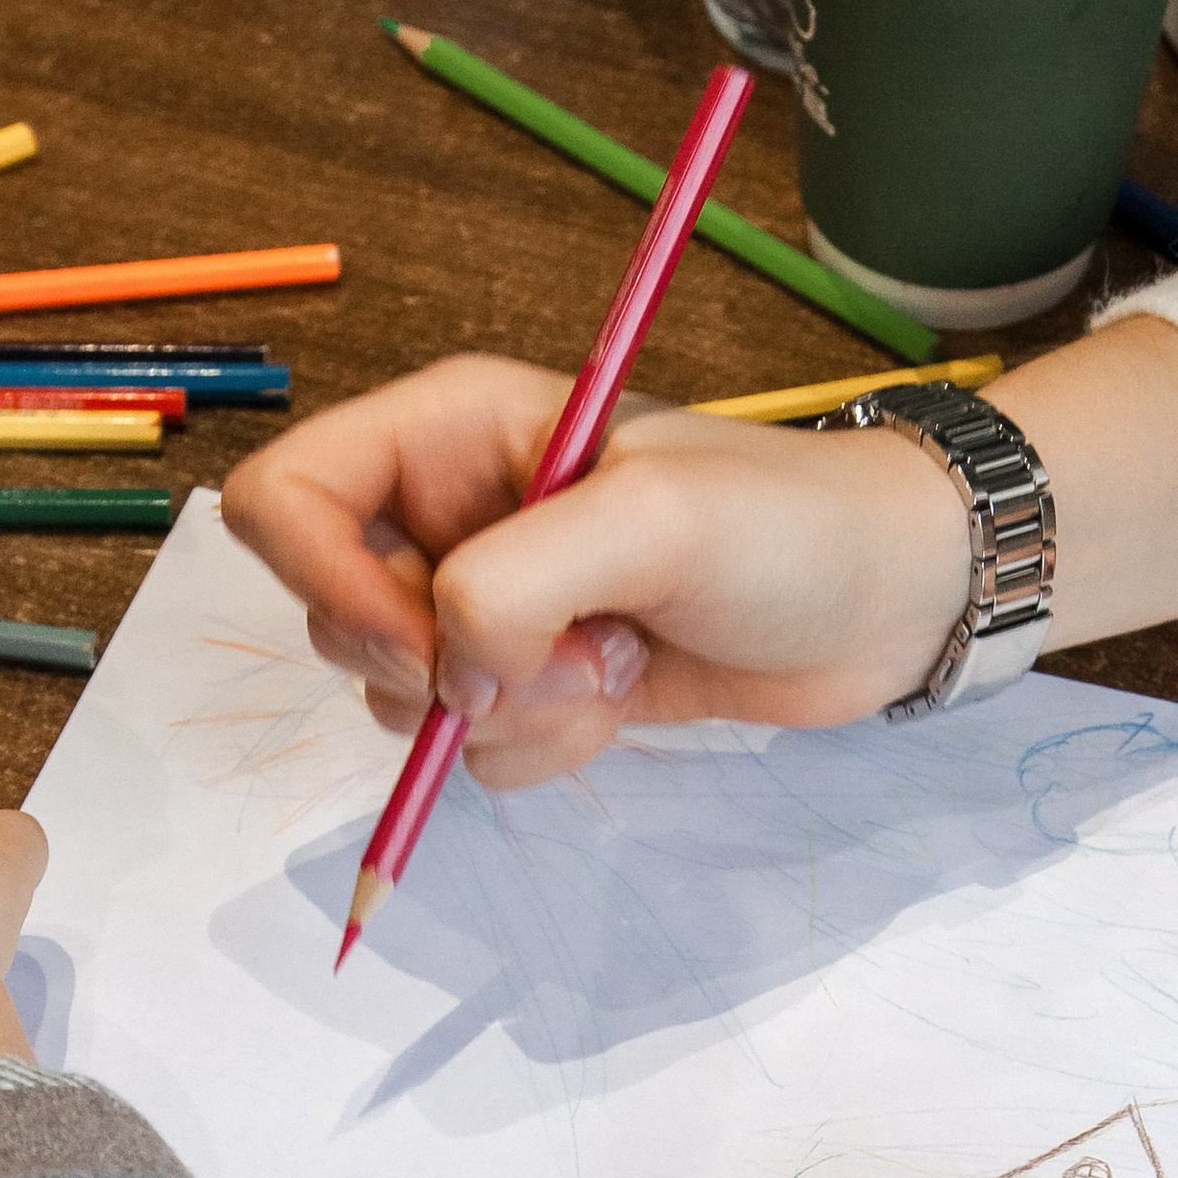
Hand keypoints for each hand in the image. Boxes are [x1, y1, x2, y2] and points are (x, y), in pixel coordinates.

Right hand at [221, 322, 1177, 789]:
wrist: (892, 596)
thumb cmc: (785, 523)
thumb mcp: (646, 521)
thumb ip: (513, 584)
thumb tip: (443, 676)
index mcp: (446, 431)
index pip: (286, 500)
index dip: (326, 583)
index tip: (424, 639)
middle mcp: (448, 512)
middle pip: (334, 616)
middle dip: (440, 666)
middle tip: (556, 654)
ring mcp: (491, 603)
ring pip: (404, 698)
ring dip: (505, 713)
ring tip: (613, 669)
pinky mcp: (535, 678)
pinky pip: (473, 746)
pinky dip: (542, 744)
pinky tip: (627, 697)